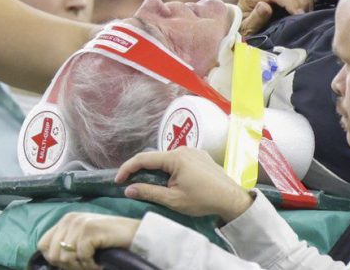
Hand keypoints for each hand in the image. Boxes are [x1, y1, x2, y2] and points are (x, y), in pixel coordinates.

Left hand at [37, 213, 140, 269]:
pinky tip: (100, 262)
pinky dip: (91, 265)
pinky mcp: (89, 230)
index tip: (72, 264)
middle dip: (69, 266)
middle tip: (86, 265)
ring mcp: (79, 223)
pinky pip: (81, 257)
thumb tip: (52, 261)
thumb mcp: (83, 240)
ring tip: (94, 263)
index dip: (54, 259)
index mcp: (65, 220)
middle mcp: (70, 219)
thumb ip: (67, 244)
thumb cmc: (110, 241)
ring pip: (65, 258)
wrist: (135, 234)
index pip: (42, 244)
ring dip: (81, 267)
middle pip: (52, 254)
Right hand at [115, 147, 253, 222]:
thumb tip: (128, 189)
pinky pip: (179, 160)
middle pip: (155, 158)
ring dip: (156, 170)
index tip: (118, 181)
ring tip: (151, 186)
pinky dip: (169, 169)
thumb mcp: (173, 199)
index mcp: (175, 158)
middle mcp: (183, 149)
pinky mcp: (200, 156)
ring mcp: (193, 151)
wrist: (231, 199)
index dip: (127, 169)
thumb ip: (149, 192)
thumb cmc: (203, 200)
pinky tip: (170, 182)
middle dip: (141, 170)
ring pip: (167, 159)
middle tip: (131, 185)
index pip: (143, 159)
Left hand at [237, 0, 311, 36]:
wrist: (240, 24)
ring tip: (305, 15)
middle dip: (301, 1)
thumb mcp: (245, 29)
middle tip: (305, 18)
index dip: (291, 2)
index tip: (300, 16)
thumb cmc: (244, 28)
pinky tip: (305, 10)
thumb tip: (265, 6)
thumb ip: (254, 18)